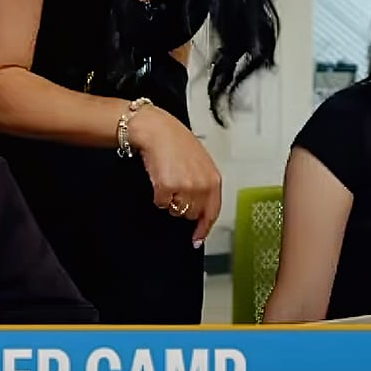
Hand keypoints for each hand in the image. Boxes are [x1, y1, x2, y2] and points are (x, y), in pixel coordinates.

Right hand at [127, 106, 221, 246]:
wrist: (157, 130)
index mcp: (213, 179)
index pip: (212, 212)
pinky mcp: (167, 187)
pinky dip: (157, 194)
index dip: (204, 229)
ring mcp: (185, 187)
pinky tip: (160, 178)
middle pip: (191, 214)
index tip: (197, 239)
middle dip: (183, 205)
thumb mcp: (200, 163)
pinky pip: (160, 203)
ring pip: (175, 211)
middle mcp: (202, 185)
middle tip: (178, 187)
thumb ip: (204, 186)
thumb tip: (201, 212)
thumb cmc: (176, 143)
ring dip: (170, 200)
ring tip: (170, 179)